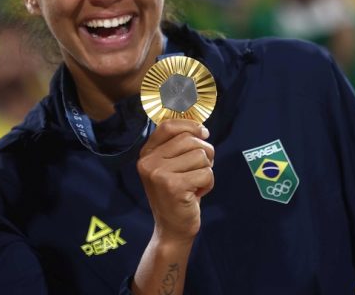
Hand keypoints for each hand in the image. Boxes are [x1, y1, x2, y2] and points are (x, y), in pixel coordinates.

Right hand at [136, 119, 213, 243]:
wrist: (171, 229)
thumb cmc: (176, 195)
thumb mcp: (170, 167)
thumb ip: (179, 147)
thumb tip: (201, 129)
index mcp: (146, 154)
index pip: (168, 126)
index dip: (190, 125)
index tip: (204, 133)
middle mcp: (148, 161)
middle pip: (189, 140)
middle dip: (205, 153)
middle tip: (201, 169)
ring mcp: (158, 173)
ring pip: (200, 156)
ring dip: (206, 170)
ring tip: (196, 183)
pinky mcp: (173, 186)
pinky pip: (206, 173)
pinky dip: (208, 184)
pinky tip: (197, 194)